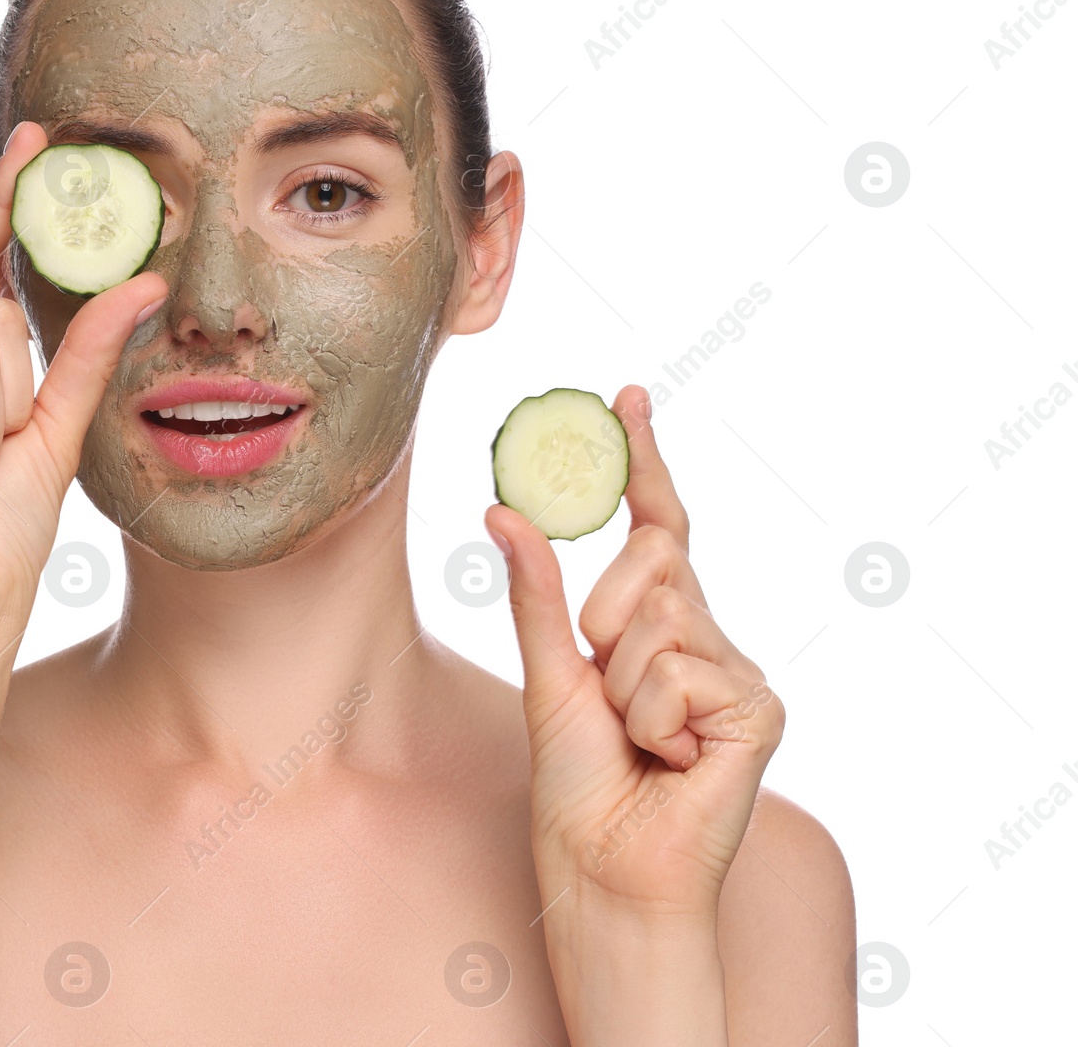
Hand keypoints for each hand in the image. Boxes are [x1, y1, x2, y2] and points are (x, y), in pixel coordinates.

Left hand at [485, 385, 784, 919]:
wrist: (606, 866)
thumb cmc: (578, 781)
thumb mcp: (547, 674)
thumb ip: (535, 593)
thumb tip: (502, 509)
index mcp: (653, 622)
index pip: (656, 523)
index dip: (644, 459)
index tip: (629, 395)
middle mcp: (703, 635)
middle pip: (654, 557)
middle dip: (605, 611)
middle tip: (602, 681)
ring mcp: (735, 671)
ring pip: (662, 617)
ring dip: (624, 684)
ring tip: (638, 739)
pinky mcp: (759, 709)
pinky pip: (683, 671)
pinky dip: (654, 719)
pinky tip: (672, 762)